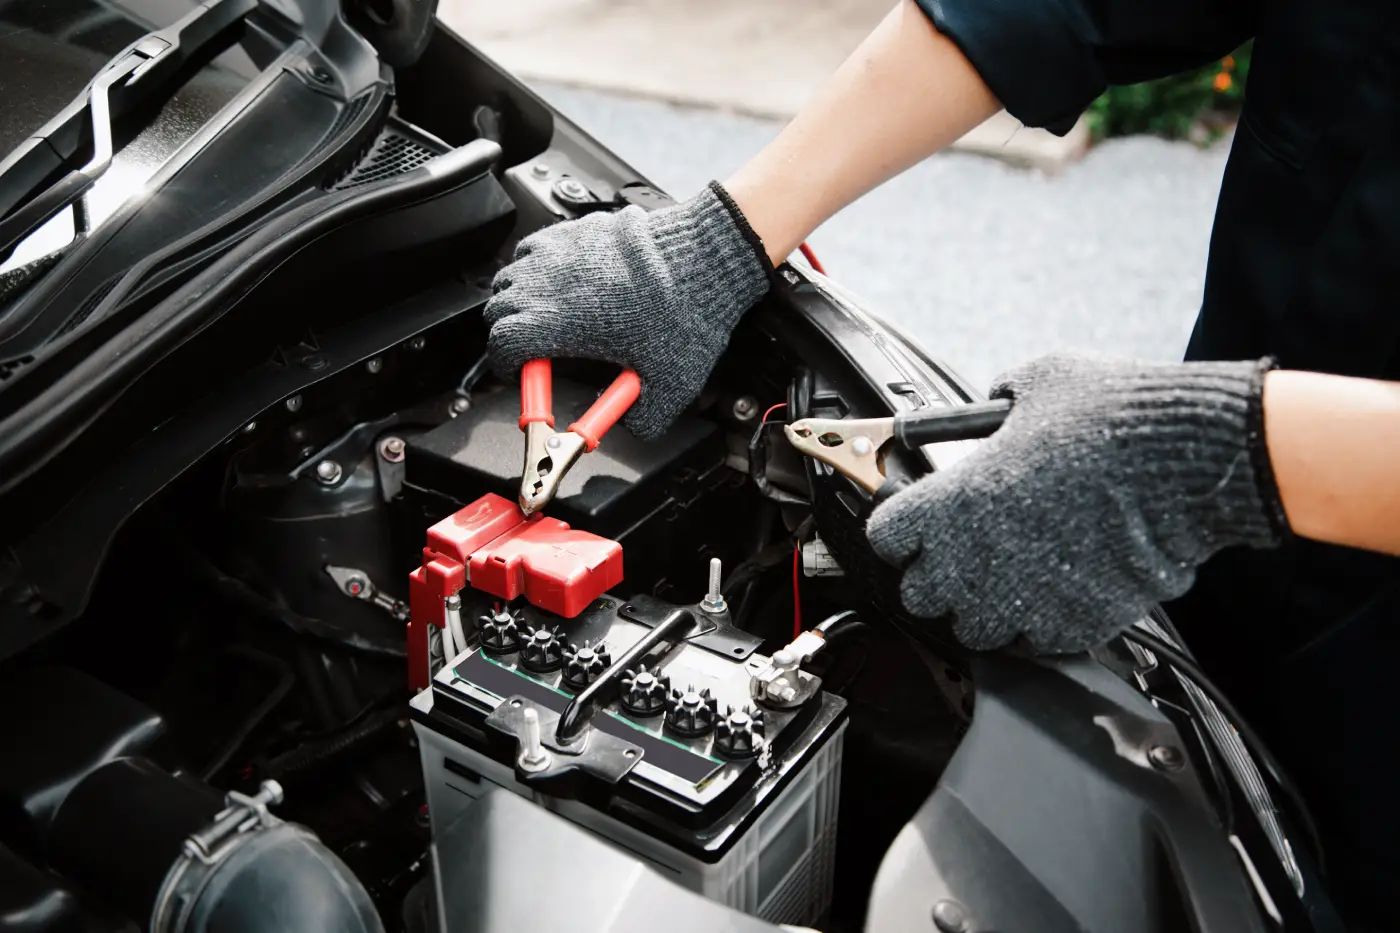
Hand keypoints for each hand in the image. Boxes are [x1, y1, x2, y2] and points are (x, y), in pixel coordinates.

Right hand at [484, 183, 769, 438]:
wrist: (706, 258)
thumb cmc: (686, 311)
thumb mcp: (670, 384)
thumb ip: (644, 418)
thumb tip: (631, 427)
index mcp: (561, 322)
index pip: (502, 344)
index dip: (506, 366)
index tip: (520, 375)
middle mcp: (549, 282)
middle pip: (498, 310)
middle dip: (507, 334)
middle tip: (531, 351)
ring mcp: (560, 251)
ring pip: (511, 276)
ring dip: (517, 300)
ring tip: (542, 316)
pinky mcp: (575, 230)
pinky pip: (534, 248)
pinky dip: (534, 267)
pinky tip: (560, 281)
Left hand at [866, 354, 1289, 652]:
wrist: (1188, 465)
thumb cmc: (1114, 418)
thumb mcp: (1037, 385)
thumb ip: (997, 405)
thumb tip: (995, 406)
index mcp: (951, 503)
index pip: (885, 536)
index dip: (901, 526)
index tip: (916, 519)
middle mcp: (973, 561)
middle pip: (918, 594)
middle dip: (936, 574)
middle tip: (965, 550)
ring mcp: (1019, 601)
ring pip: (971, 629)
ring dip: (982, 606)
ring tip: (1011, 575)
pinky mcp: (1068, 628)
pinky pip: (1030, 642)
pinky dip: (1035, 623)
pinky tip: (1056, 589)